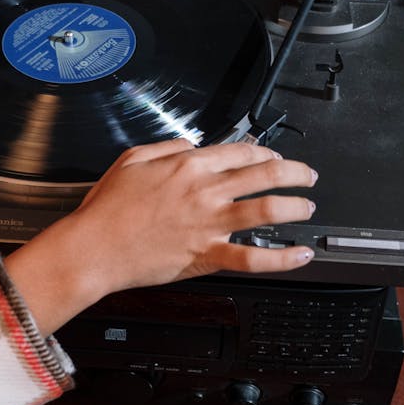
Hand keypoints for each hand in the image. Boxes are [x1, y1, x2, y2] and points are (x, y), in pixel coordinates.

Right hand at [5, 139, 317, 336]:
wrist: (95, 247)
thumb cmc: (107, 209)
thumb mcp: (131, 159)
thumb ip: (166, 147)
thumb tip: (191, 146)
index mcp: (188, 166)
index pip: (240, 151)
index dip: (263, 150)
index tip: (270, 155)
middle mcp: (205, 191)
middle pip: (264, 173)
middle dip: (294, 171)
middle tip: (306, 175)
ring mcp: (209, 223)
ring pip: (268, 209)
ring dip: (296, 206)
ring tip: (308, 207)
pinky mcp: (207, 255)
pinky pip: (254, 258)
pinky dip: (283, 258)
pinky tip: (300, 254)